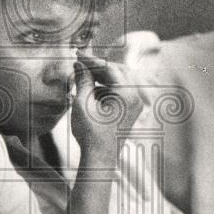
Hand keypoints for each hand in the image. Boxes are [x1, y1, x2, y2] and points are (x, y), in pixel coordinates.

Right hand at [70, 50, 144, 167]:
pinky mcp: (129, 111)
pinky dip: (105, 88)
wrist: (99, 158)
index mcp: (127, 94)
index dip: (92, 60)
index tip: (77, 54)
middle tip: (79, 63)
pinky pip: (119, 92)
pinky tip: (90, 92)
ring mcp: (134, 105)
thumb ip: (83, 79)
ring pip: (118, 81)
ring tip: (82, 77)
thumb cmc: (91, 133)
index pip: (109, 68)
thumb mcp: (83, 103)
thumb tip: (80, 63)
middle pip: (117, 71)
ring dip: (101, 77)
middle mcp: (135, 97)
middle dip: (98, 67)